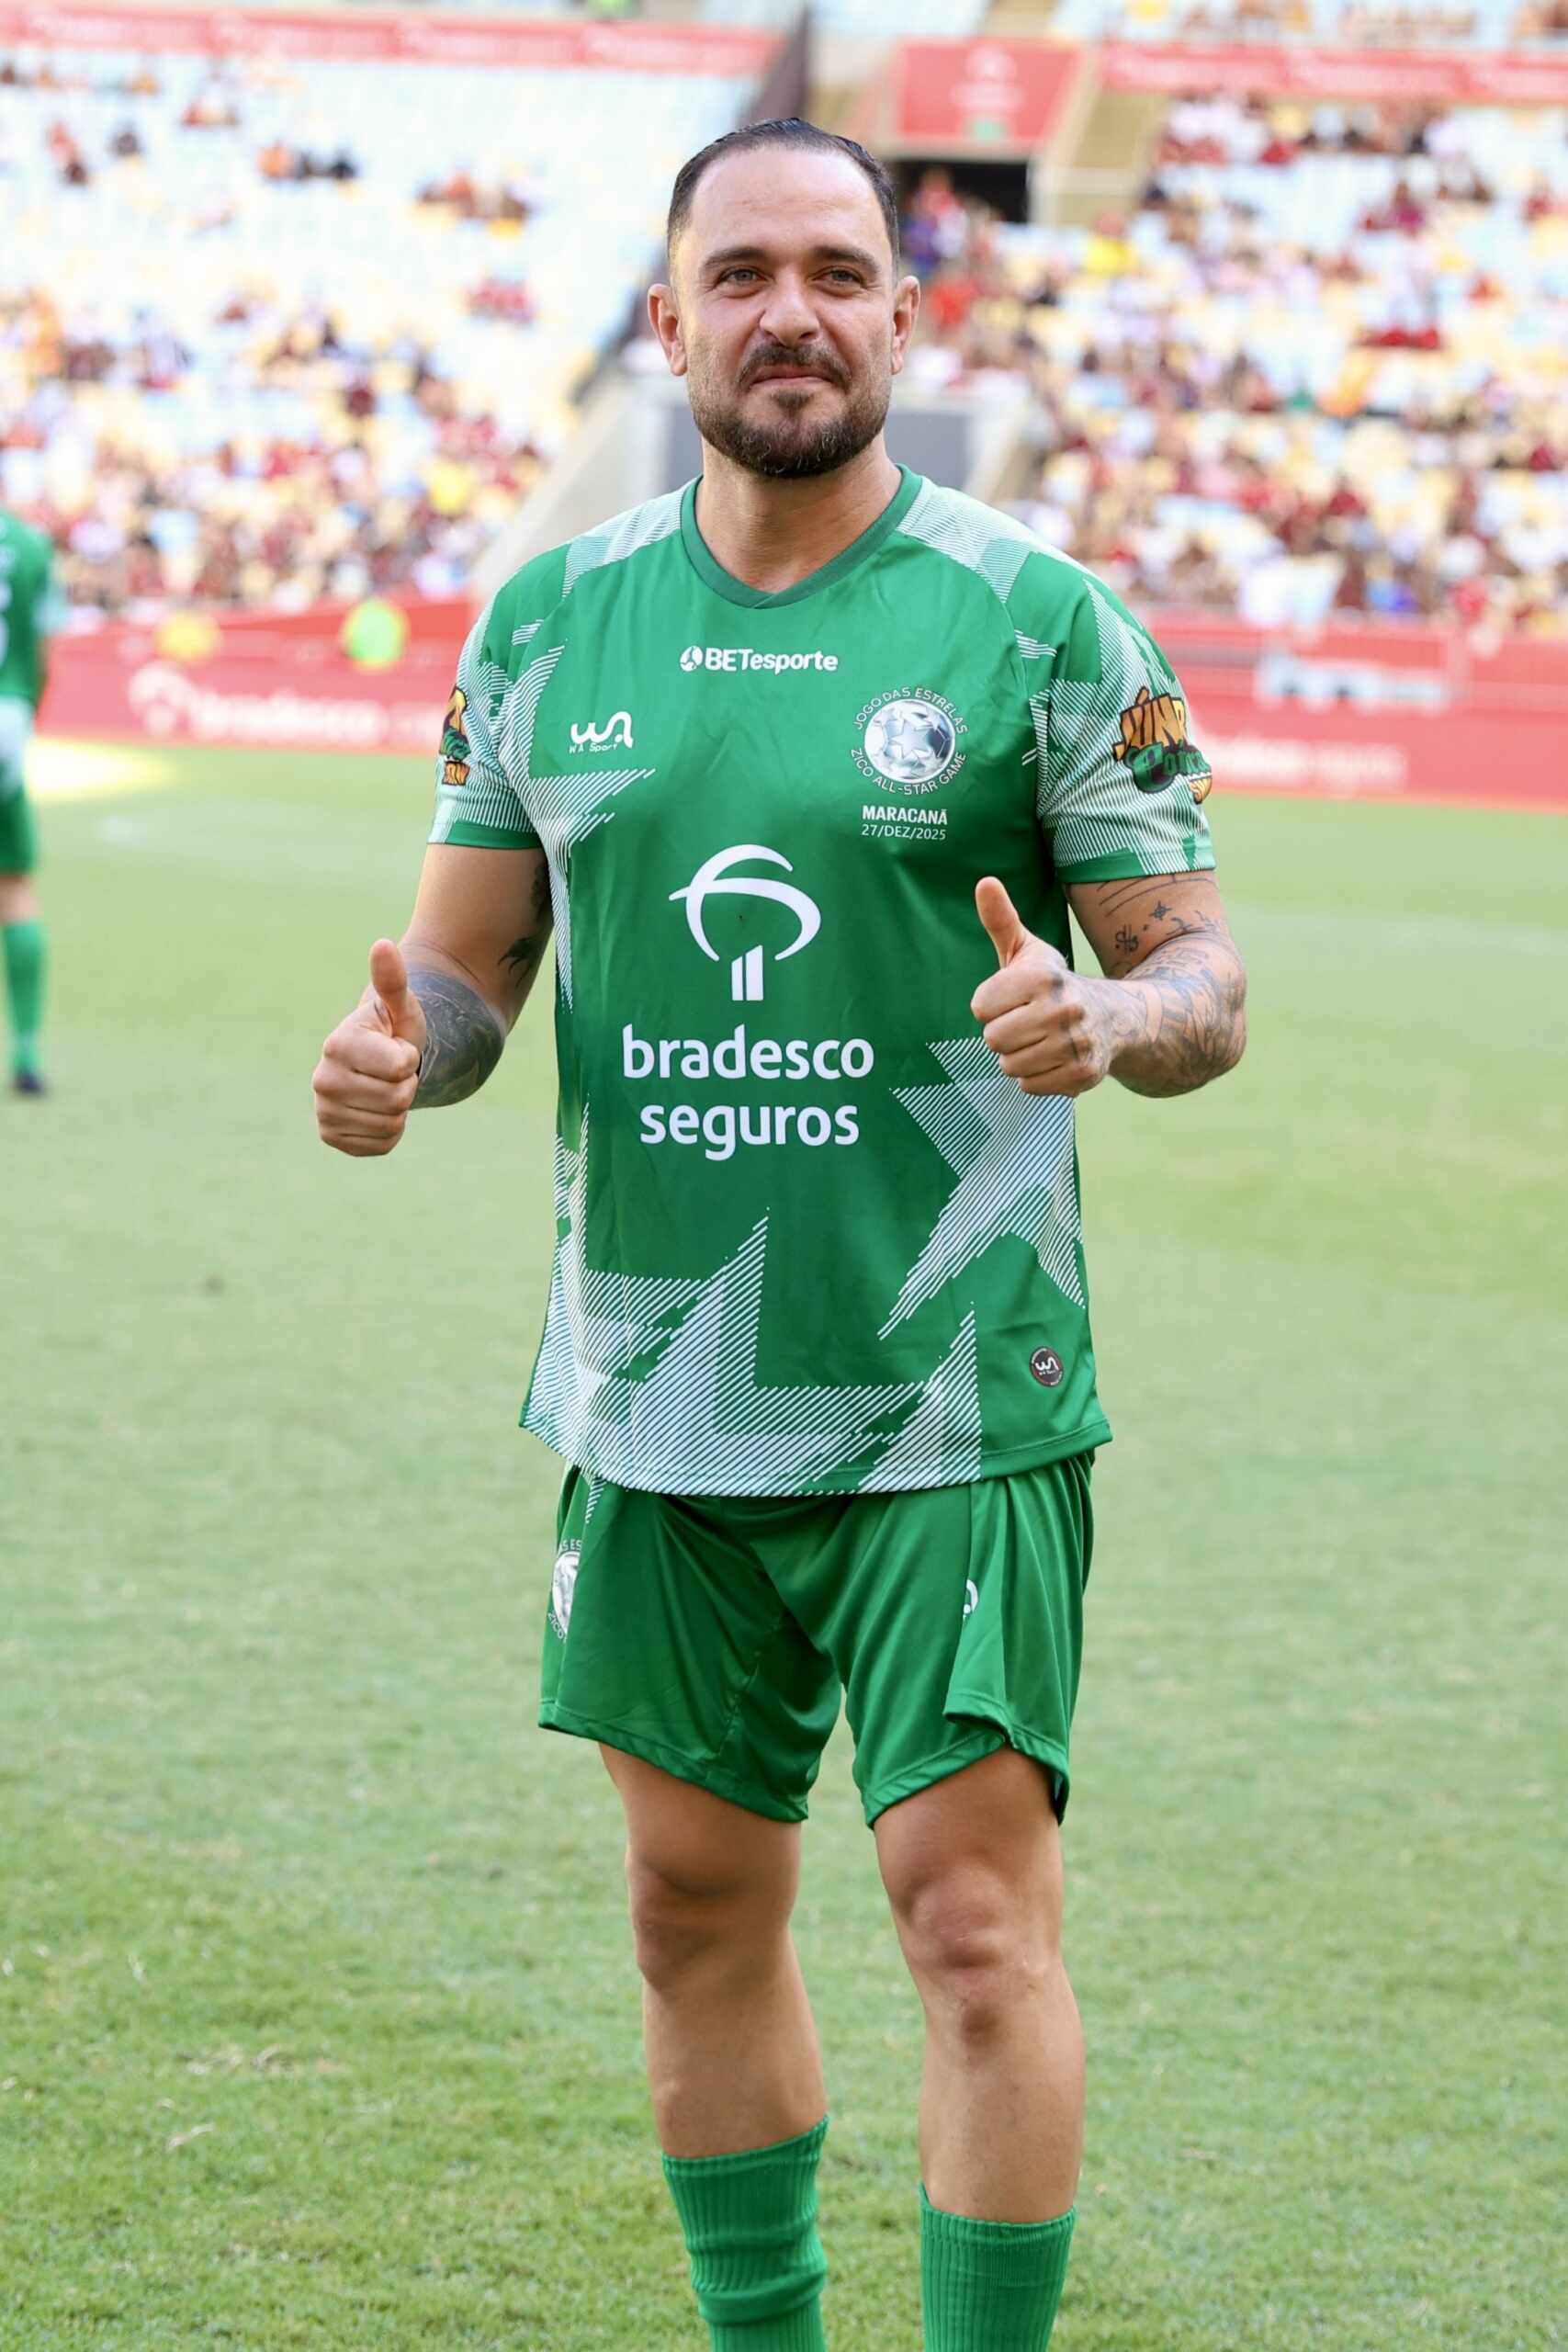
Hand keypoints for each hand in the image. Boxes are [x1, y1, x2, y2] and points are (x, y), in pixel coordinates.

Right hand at [313, 939, 426, 1156]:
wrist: (380, 1066)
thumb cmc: (394, 1032)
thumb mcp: (401, 1006)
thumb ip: (393, 980)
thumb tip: (383, 945)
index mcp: (337, 1044)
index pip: (399, 1067)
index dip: (409, 1059)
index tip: (396, 1049)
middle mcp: (322, 1079)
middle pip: (397, 1098)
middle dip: (406, 1085)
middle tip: (392, 1072)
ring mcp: (324, 1110)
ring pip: (391, 1124)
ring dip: (399, 1109)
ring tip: (384, 1088)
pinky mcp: (331, 1136)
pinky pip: (381, 1144)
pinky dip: (389, 1131)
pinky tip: (377, 1110)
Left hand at [970, 878, 1119, 1097]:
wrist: (1114, 1018)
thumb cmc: (1053, 984)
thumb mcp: (1028, 951)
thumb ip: (1001, 920)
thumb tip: (984, 882)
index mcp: (1043, 977)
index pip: (980, 1007)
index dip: (990, 1005)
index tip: (1012, 999)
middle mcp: (1063, 1009)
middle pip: (993, 1040)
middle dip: (1003, 1034)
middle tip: (1027, 1022)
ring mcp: (1075, 1044)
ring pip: (1009, 1066)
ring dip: (1018, 1057)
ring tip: (1040, 1040)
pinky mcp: (1082, 1074)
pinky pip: (1029, 1086)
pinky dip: (1036, 1077)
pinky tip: (1053, 1058)